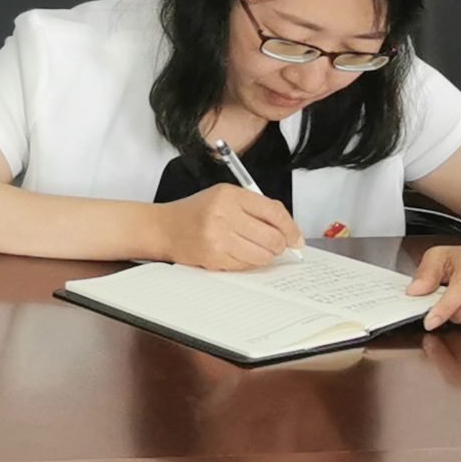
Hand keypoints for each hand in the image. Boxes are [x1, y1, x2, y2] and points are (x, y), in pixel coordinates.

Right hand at [157, 184, 297, 270]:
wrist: (163, 228)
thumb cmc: (196, 212)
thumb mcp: (224, 197)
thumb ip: (255, 207)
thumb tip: (288, 231)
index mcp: (229, 195)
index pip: (274, 212)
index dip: (291, 228)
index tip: (296, 239)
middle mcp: (224, 215)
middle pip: (272, 237)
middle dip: (279, 245)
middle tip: (276, 245)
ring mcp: (218, 238)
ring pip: (262, 255)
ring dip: (265, 255)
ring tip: (253, 248)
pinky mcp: (214, 257)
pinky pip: (246, 266)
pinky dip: (248, 262)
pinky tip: (238, 253)